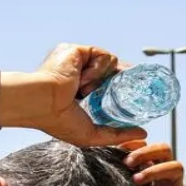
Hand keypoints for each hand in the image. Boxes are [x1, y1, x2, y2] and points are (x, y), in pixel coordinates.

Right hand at [0, 43, 148, 146]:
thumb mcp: (92, 134)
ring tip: (85, 91)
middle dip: (125, 79)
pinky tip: (83, 80)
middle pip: (113, 72)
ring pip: (110, 64)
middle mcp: (80, 75)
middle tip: (135, 89)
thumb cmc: (57, 121)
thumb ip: (117, 134)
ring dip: (103, 79)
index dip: (123, 91)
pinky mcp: (79, 51)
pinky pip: (103, 56)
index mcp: (81, 92)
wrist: (42, 102)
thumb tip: (143, 132)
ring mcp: (79, 62)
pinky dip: (98, 69)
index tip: (135, 97)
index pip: (109, 87)